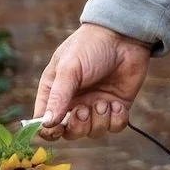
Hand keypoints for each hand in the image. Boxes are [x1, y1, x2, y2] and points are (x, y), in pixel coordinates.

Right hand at [33, 23, 152, 140]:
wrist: (124, 35)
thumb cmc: (90, 46)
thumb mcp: (69, 69)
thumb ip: (58, 96)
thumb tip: (46, 123)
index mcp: (55, 93)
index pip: (45, 122)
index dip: (49, 131)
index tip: (57, 128)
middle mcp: (74, 102)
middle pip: (69, 133)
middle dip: (77, 127)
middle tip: (84, 110)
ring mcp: (96, 105)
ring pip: (93, 132)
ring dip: (98, 121)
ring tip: (104, 102)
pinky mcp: (117, 106)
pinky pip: (115, 127)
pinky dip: (116, 119)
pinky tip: (117, 104)